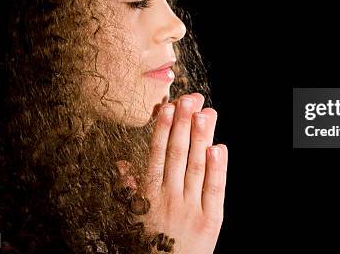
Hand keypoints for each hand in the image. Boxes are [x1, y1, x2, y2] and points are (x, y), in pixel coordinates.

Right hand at [117, 93, 227, 252]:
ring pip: (197, 167)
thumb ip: (129, 190)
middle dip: (183, 125)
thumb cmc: (148, 245)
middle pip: (178, 156)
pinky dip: (217, 169)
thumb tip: (121, 163)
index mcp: (149, 197)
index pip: (156, 156)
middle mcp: (170, 199)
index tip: (167, 107)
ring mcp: (191, 208)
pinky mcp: (211, 220)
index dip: (163, 130)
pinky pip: (214, 190)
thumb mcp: (132, 218)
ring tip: (205, 113)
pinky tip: (219, 148)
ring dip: (201, 138)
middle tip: (189, 100)